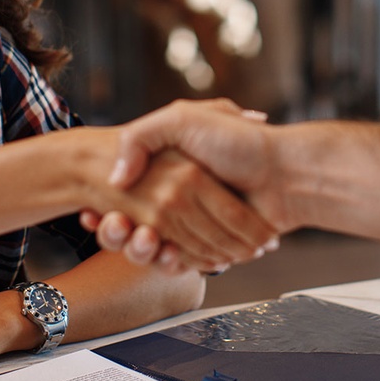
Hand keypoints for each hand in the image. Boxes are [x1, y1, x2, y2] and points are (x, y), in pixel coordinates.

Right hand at [83, 99, 289, 269]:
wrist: (285, 173)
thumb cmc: (240, 143)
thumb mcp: (183, 120)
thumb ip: (143, 137)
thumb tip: (116, 176)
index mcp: (172, 171)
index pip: (129, 196)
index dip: (110, 208)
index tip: (93, 212)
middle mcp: (182, 197)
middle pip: (137, 224)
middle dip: (119, 231)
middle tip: (112, 225)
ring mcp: (197, 222)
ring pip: (154, 246)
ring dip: (138, 248)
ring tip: (137, 237)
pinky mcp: (213, 244)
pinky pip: (182, 259)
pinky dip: (170, 260)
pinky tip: (161, 252)